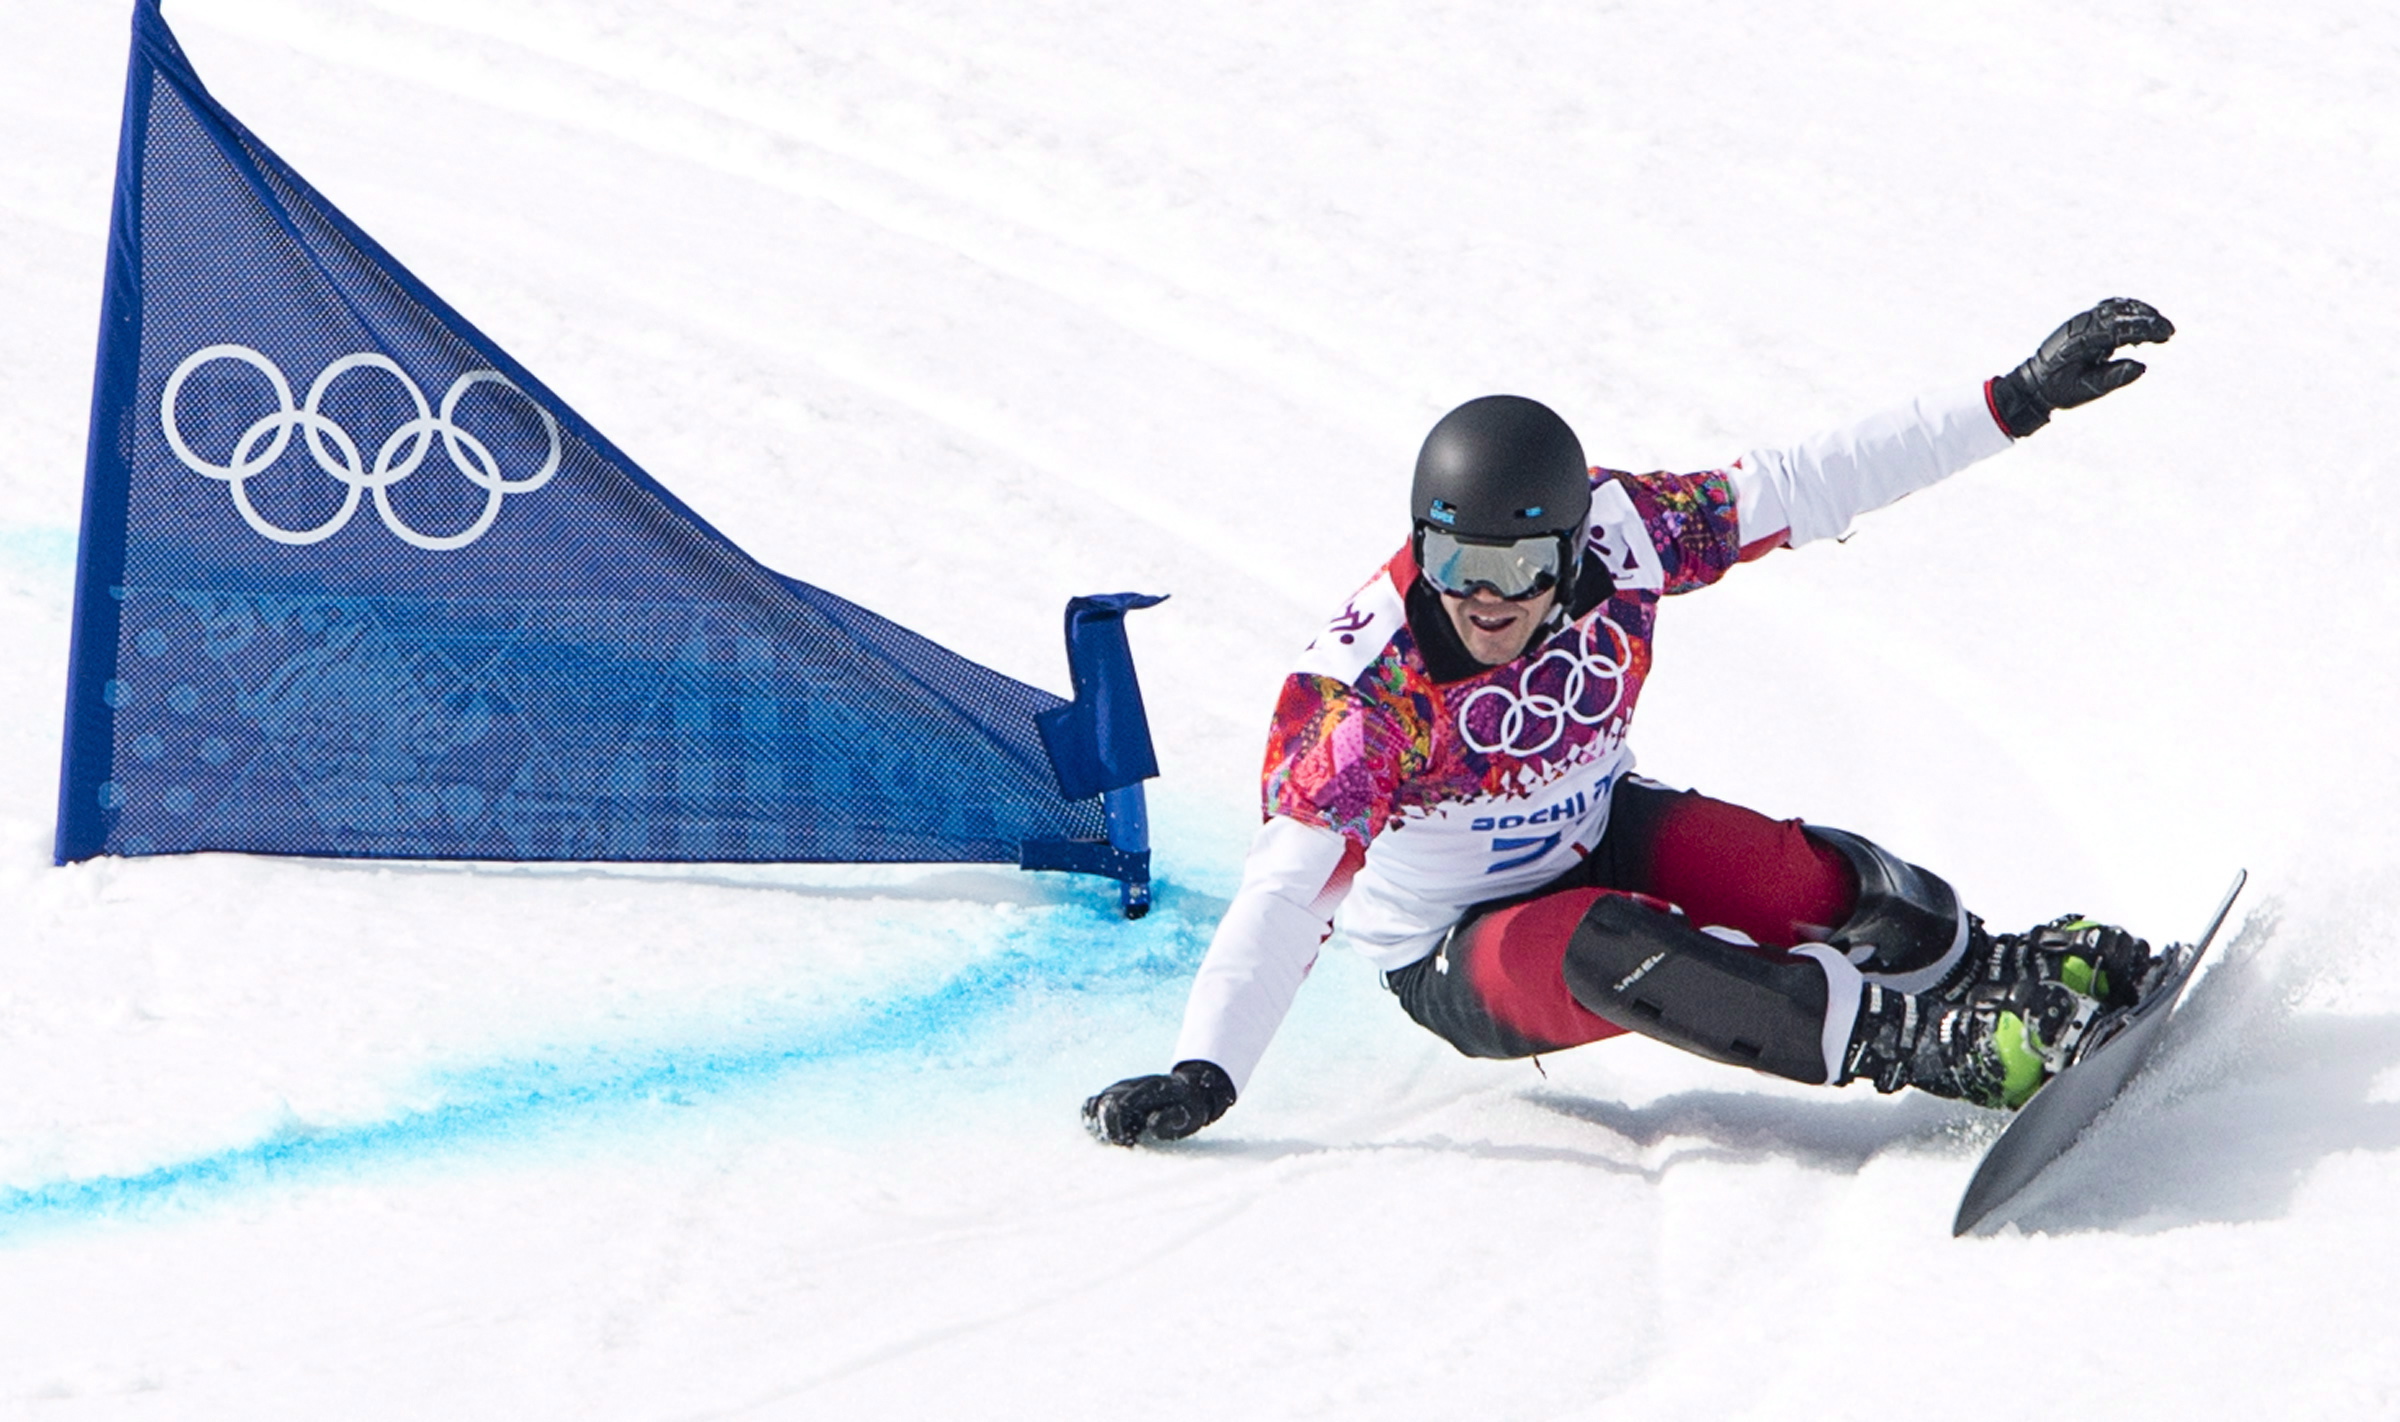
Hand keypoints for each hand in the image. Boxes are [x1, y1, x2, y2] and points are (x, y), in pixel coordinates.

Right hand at [1082, 1060, 1235, 1145]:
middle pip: (1105, 1105)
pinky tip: (1106, 1132)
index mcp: (1151, 1089)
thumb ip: (1172, 1120)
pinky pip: (1092, 1103)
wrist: (1188, 1087)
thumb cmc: (1190, 1107)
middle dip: (1110, 1129)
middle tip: (1126, 1143)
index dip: (1119, 1128)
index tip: (1129, 1143)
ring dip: (1099, 1125)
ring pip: (1095, 1103)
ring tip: (1116, 1137)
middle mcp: (1131, 1085)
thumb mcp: (1191, 1117)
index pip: (1121, 1106)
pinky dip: (1092, 1119)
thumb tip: (1150, 1123)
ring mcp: (1120, 1088)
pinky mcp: (1114, 1094)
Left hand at [1990, 298, 2174, 436]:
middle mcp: (2081, 326)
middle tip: (2170, 332)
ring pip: (2116, 308)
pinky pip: (2110, 309)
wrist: (2034, 383)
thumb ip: (2113, 378)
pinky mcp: (2085, 321)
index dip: (2146, 329)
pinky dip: (2129, 312)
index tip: (2166, 335)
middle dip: (2148, 320)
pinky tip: (2144, 320)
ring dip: (2141, 313)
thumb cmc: (2059, 389)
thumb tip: (2142, 366)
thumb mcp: (2086, 390)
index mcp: (2081, 341)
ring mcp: (2082, 320)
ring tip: (2161, 327)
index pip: (2119, 329)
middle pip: (2120, 314)